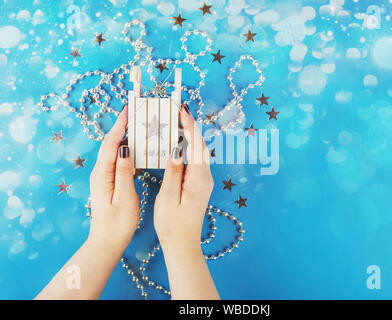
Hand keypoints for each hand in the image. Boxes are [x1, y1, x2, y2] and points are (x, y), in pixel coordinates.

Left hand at [88, 106, 138, 250]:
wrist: (106, 241)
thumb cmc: (117, 223)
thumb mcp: (124, 196)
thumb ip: (124, 171)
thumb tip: (125, 148)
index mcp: (103, 174)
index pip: (111, 143)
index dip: (120, 125)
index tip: (129, 110)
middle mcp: (100, 172)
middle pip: (111, 143)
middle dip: (122, 126)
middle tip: (135, 113)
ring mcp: (103, 177)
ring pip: (114, 151)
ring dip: (125, 137)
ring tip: (138, 126)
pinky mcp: (108, 182)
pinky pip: (117, 160)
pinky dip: (126, 150)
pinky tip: (136, 149)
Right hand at [154, 106, 212, 250]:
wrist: (183, 244)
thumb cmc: (173, 224)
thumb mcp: (168, 197)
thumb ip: (173, 171)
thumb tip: (176, 149)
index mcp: (198, 177)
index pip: (195, 144)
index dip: (188, 124)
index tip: (181, 109)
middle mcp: (205, 177)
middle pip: (199, 145)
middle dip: (189, 126)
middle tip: (176, 111)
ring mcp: (204, 181)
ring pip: (198, 152)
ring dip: (188, 136)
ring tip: (175, 123)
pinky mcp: (199, 185)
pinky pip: (195, 160)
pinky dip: (187, 148)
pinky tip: (177, 145)